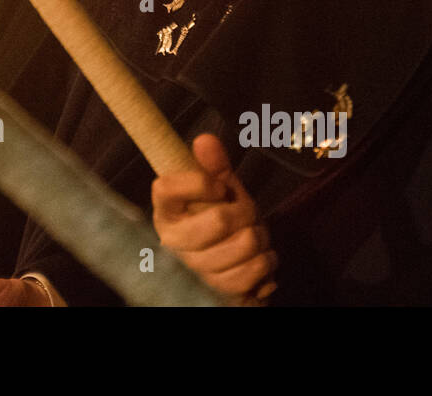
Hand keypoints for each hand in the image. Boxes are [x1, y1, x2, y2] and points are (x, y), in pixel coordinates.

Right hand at [152, 133, 276, 303]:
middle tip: (247, 215)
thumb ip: (214, 166)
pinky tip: (257, 261)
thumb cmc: (222, 226)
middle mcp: (172, 244)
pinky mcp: (215, 293)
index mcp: (166, 213)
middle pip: (219, 219)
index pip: (166, 188)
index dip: (199, 183)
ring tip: (253, 239)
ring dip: (260, 239)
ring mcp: (193, 271)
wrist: (234, 272)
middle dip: (247, 213)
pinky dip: (266, 262)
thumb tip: (205, 139)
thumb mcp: (221, 192)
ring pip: (244, 244)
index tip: (219, 187)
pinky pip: (255, 270)